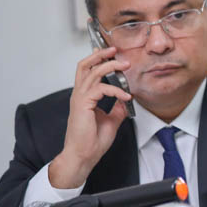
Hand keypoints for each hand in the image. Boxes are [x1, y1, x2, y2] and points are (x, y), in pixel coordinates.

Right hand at [49, 47, 132, 188]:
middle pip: (85, 65)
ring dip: (109, 66)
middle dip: (100, 54)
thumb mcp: (111, 121)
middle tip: (115, 50)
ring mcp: (80, 99)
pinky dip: (115, 90)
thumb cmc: (92, 142)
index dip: (98, 60)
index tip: (112, 55)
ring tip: (124, 65)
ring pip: (92, 72)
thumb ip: (117, 109)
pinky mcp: (83, 105)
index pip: (88, 71)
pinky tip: (126, 96)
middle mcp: (80, 95)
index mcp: (84, 97)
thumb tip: (126, 100)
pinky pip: (100, 89)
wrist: (83, 155)